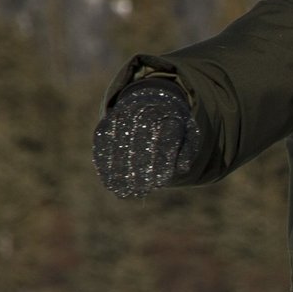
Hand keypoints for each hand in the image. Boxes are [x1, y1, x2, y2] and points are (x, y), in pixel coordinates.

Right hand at [92, 75, 205, 195]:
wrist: (152, 98)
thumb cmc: (173, 125)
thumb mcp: (188, 134)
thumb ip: (187, 152)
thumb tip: (182, 168)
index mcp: (168, 115)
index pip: (165, 141)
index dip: (161, 164)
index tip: (158, 183)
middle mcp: (144, 113)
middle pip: (140, 146)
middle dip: (139, 172)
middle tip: (139, 192)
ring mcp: (124, 115)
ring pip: (119, 146)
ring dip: (119, 172)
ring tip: (122, 193)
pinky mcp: (108, 121)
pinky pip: (104, 143)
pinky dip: (104, 163)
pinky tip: (108, 181)